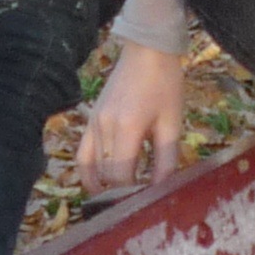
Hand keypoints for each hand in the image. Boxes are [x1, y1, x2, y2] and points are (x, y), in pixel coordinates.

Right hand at [77, 42, 184, 192]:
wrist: (147, 52)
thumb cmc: (165, 85)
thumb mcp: (172, 123)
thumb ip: (166, 159)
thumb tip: (160, 189)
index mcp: (127, 128)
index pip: (120, 175)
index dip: (130, 193)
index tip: (144, 201)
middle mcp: (104, 127)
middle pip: (104, 175)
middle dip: (119, 192)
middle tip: (135, 201)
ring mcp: (93, 122)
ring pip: (91, 167)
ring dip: (104, 184)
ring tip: (119, 197)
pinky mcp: (90, 118)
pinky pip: (83, 153)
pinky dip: (89, 171)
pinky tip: (100, 184)